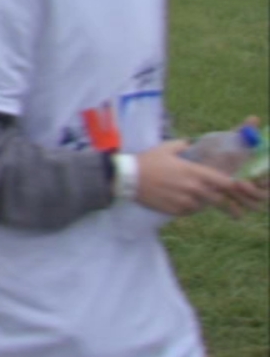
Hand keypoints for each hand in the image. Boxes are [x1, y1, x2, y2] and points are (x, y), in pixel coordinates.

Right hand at [134, 140, 248, 217]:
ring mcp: (184, 201)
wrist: (127, 178)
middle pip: (217, 198)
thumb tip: (190, 144)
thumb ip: (183, 145)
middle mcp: (193, 188)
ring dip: (201, 202)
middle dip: (216, 196)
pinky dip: (189, 208)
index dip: (229, 184)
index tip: (228, 184)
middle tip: (211, 193)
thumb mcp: (166, 147)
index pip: (224, 182)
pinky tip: (181, 201)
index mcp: (194, 172)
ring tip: (192, 196)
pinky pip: (189, 212)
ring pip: (203, 206)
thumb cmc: (147, 161)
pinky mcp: (174, 210)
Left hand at [217, 116, 269, 216]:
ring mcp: (245, 196)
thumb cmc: (219, 150)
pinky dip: (233, 209)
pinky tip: (224, 202)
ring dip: (245, 199)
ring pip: (255, 204)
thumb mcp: (230, 140)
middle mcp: (257, 184)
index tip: (259, 175)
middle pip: (266, 194)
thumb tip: (253, 119)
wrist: (198, 162)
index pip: (269, 178)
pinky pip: (237, 211)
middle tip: (239, 182)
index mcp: (260, 169)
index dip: (268, 178)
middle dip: (256, 190)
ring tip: (230, 187)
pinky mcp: (232, 204)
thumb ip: (243, 132)